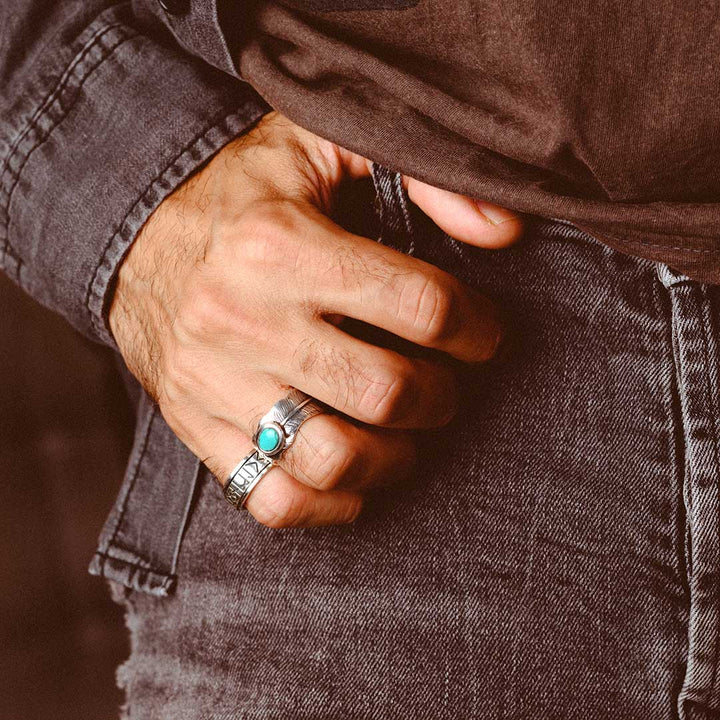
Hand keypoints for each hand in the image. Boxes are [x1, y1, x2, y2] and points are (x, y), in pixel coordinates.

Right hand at [108, 111, 522, 527]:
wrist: (133, 238)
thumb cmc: (243, 194)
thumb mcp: (321, 144)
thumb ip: (420, 173)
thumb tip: (505, 230)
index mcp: (280, 243)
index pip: (421, 306)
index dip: (478, 329)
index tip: (484, 335)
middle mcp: (243, 318)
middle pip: (384, 391)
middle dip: (442, 397)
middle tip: (446, 384)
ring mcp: (215, 383)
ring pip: (332, 458)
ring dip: (396, 457)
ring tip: (407, 433)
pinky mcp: (197, 427)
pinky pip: (272, 499)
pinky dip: (330, 504)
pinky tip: (357, 478)